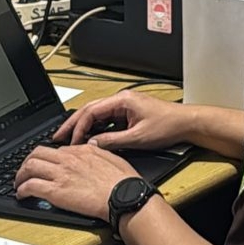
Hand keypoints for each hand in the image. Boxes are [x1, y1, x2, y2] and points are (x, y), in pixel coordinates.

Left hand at [14, 143, 136, 220]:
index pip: (56, 150)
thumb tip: (91, 146)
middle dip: (27, 162)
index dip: (47, 158)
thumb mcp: (112, 157)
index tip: (45, 165)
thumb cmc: (123, 181)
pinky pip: (30, 186)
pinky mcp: (56, 191)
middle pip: (37, 153)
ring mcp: (61, 174)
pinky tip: (22, 195)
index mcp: (82, 150)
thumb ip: (98, 150)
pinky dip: (21, 190)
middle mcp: (68, 159)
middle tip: (25, 171)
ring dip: (20, 176)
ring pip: (29, 167)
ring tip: (19, 183)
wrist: (123, 196)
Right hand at [53, 92, 187, 149]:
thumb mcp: (137, 138)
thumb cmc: (167, 125)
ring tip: (69, 140)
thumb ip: (112, 141)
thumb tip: (92, 144)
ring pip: (97, 116)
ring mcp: (124, 106)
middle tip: (58, 137)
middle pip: (90, 110)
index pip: (91, 111)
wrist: (186, 123)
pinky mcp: (128, 114)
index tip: (70, 141)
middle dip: (73, 124)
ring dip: (84, 127)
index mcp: (122, 100)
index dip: (78, 127)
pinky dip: (96, 129)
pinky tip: (89, 140)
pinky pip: (107, 120)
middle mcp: (121, 100)